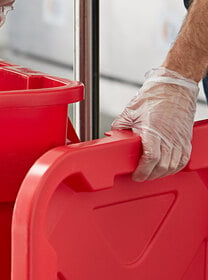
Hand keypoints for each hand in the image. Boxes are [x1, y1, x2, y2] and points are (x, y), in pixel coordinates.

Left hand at [111, 67, 197, 181]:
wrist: (175, 85)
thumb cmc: (155, 95)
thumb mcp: (130, 111)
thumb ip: (120, 126)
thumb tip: (113, 136)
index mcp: (153, 131)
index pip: (150, 158)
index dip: (142, 171)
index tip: (136, 175)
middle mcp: (169, 136)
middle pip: (162, 166)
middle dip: (150, 175)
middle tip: (141, 175)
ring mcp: (179, 138)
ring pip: (173, 165)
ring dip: (161, 173)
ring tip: (151, 173)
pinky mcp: (186, 138)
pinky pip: (184, 159)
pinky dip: (175, 167)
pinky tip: (166, 167)